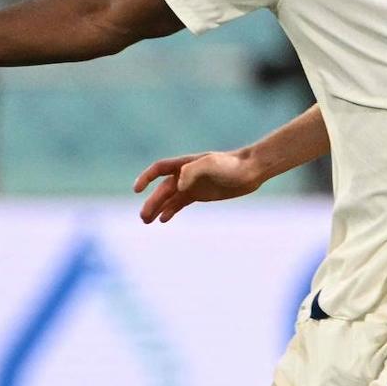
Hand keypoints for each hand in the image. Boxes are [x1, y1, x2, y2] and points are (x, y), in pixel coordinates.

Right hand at [133, 150, 261, 223]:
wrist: (250, 171)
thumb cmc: (231, 165)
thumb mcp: (211, 164)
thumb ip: (193, 171)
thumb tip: (177, 185)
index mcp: (185, 164)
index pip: (159, 169)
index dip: (146, 178)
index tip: (137, 190)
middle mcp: (185, 174)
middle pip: (162, 189)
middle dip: (151, 202)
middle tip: (143, 218)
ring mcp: (192, 185)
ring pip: (169, 198)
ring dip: (157, 208)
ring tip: (147, 221)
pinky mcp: (200, 194)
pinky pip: (180, 203)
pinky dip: (171, 210)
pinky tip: (164, 219)